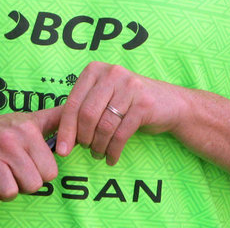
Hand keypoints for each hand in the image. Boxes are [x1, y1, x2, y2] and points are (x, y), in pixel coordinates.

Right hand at [0, 106, 61, 209]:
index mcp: (27, 132)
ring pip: (10, 192)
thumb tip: (82, 115)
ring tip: (3, 179)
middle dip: (26, 185)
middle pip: (33, 185)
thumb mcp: (31, 119)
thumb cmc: (3, 128)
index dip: (43, 174)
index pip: (50, 172)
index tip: (33, 167)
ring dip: (7, 192)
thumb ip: (58, 118)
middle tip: (17, 175)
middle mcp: (9, 142)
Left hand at [55, 61, 185, 165]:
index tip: (62, 150)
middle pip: (87, 114)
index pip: (73, 103)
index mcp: (95, 70)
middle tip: (86, 150)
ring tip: (99, 154)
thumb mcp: (104, 97)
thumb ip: (83, 109)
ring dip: (98, 146)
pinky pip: (121, 134)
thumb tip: (59, 138)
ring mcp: (130, 87)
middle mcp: (112, 73)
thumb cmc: (129, 103)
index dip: (65, 129)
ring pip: (104, 126)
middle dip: (83, 138)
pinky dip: (113, 151)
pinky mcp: (144, 104)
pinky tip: (111, 158)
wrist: (170, 103)